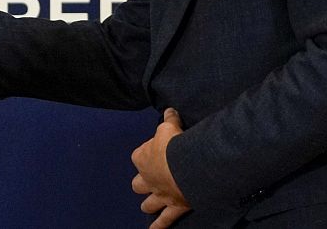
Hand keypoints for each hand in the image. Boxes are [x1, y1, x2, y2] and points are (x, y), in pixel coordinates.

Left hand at [132, 108, 190, 228]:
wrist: (187, 166)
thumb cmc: (174, 144)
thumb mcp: (169, 127)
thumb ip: (169, 120)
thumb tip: (169, 110)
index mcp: (142, 158)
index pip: (139, 155)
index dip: (146, 154)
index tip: (157, 150)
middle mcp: (147, 179)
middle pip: (138, 184)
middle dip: (142, 184)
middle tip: (148, 182)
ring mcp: (159, 195)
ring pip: (148, 203)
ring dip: (148, 205)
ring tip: (148, 207)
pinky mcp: (173, 206)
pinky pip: (165, 219)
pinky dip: (159, 226)